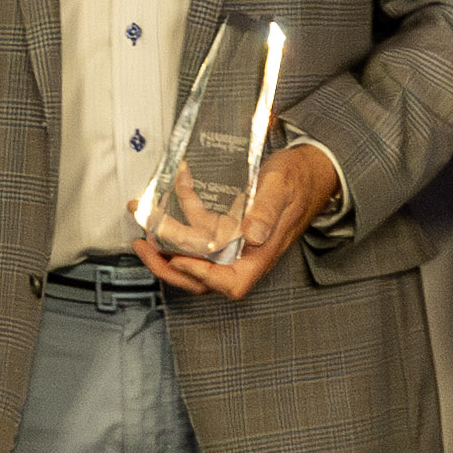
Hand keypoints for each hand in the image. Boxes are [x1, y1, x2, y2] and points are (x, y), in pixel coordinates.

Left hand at [130, 141, 340, 302]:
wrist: (309, 170)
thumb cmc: (301, 180)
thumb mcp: (283, 188)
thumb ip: (267, 211)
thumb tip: (250, 236)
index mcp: (261, 254)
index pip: (231, 282)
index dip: (203, 277)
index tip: (181, 258)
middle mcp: (243, 253)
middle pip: (202, 276)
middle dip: (168, 265)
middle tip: (143, 245)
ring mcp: (232, 241)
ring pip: (193, 253)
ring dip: (165, 240)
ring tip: (142, 219)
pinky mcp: (226, 225)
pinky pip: (198, 225)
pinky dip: (183, 208)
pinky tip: (177, 182)